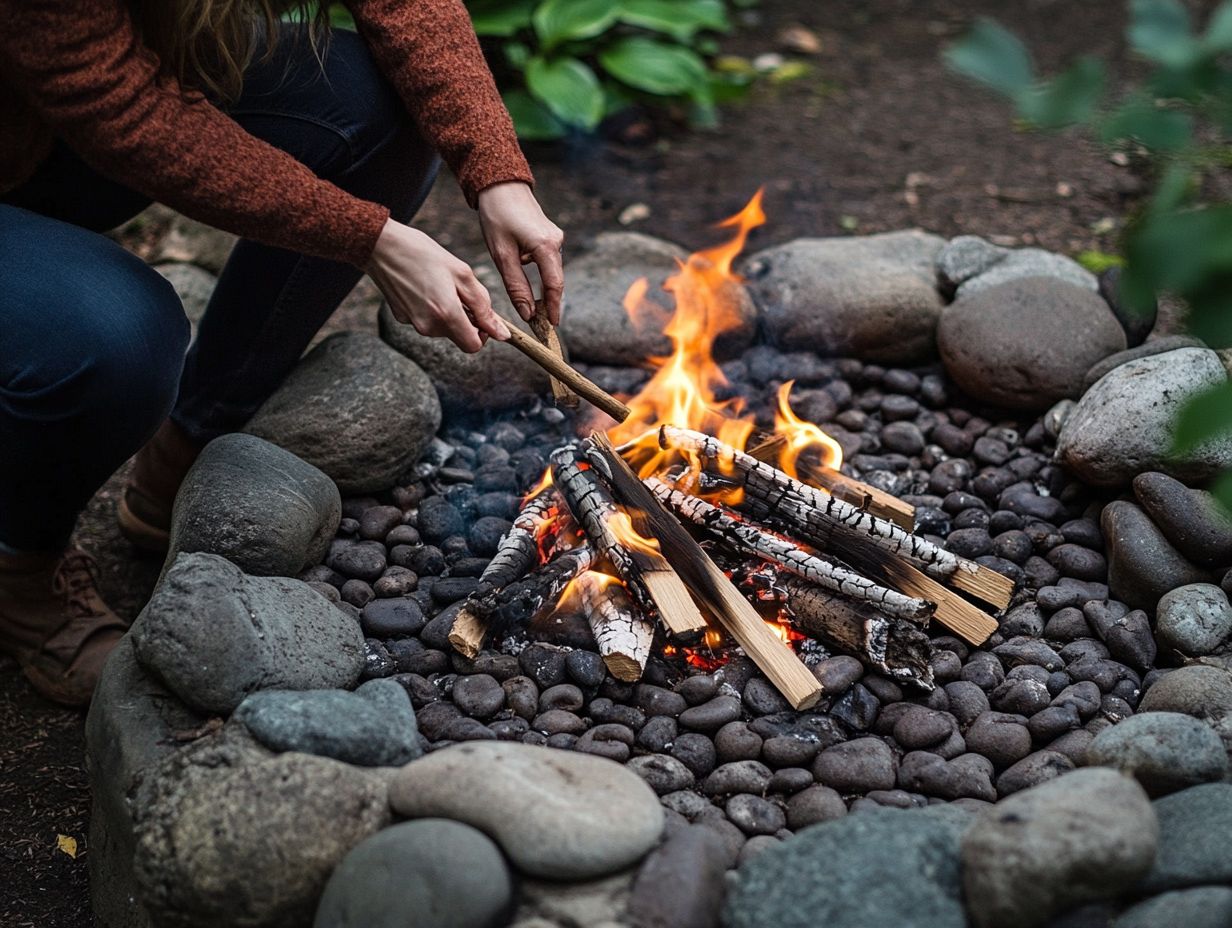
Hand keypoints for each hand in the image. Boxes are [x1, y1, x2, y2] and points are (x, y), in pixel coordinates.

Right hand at [365, 219, 509, 352]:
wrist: (381, 246)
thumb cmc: (425, 254)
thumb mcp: (463, 274)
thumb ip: (484, 307)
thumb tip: (502, 334)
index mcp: (447, 315)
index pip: (473, 346)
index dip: (483, 333)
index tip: (481, 315)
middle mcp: (429, 326)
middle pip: (458, 336)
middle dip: (465, 318)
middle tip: (459, 289)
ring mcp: (413, 323)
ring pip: (442, 328)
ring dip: (448, 312)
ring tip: (440, 283)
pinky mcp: (401, 317)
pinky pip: (426, 319)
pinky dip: (431, 308)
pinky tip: (423, 285)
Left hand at [478, 181, 564, 324]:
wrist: (500, 184)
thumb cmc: (497, 216)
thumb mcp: (502, 254)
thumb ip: (516, 285)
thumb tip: (527, 313)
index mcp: (546, 246)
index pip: (554, 286)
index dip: (552, 308)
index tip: (551, 327)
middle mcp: (556, 242)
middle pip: (555, 280)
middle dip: (549, 303)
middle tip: (542, 326)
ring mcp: (555, 237)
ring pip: (551, 272)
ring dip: (544, 290)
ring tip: (534, 312)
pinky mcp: (549, 235)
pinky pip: (547, 261)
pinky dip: (541, 276)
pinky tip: (529, 286)